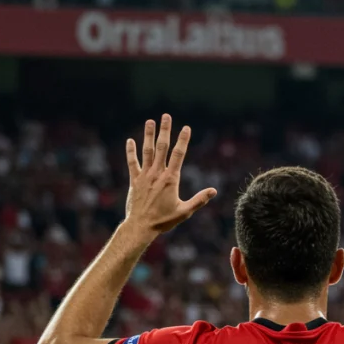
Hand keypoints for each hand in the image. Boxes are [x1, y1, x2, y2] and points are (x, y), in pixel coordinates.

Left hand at [124, 115, 216, 234]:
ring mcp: (144, 176)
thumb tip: (214, 191)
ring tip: (150, 121)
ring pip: (147, 151)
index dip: (183, 140)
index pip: (178, 154)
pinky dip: (131, 152)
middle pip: (162, 147)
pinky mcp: (134, 181)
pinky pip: (132, 163)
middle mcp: (157, 174)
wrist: (141, 227)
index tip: (186, 127)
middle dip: (165, 131)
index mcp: (171, 179)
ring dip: (148, 135)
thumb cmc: (164, 221)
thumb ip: (199, 200)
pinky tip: (130, 141)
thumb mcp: (184, 212)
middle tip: (166, 116)